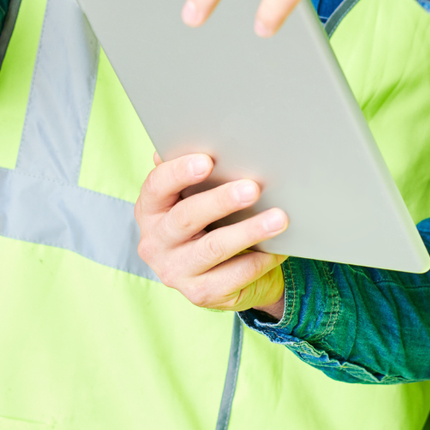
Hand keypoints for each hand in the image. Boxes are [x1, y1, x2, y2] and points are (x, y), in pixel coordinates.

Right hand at [135, 153, 288, 315]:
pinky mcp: (199, 294)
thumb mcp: (195, 198)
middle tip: (252, 187)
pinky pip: (234, 275)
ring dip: (249, 231)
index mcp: (150, 210)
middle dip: (221, 201)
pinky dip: (260, 259)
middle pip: (186, 217)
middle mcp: (155, 242)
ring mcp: (175, 271)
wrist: (220, 276)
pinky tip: (279, 247)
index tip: (207, 160)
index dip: (179, 172)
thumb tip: (201, 135)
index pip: (156, 187)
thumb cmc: (209, 223)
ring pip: (213, 248)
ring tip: (279, 218)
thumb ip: (195, 174)